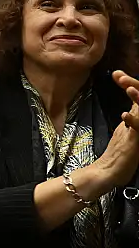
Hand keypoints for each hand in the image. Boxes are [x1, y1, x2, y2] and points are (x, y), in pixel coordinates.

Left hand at [93, 70, 138, 188]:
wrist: (113, 172)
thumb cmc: (121, 150)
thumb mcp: (128, 127)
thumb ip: (133, 112)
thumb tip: (128, 89)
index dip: (131, 84)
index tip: (117, 75)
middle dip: (135, 87)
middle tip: (121, 79)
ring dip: (138, 100)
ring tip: (129, 90)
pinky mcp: (137, 143)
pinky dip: (134, 122)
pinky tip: (125, 116)